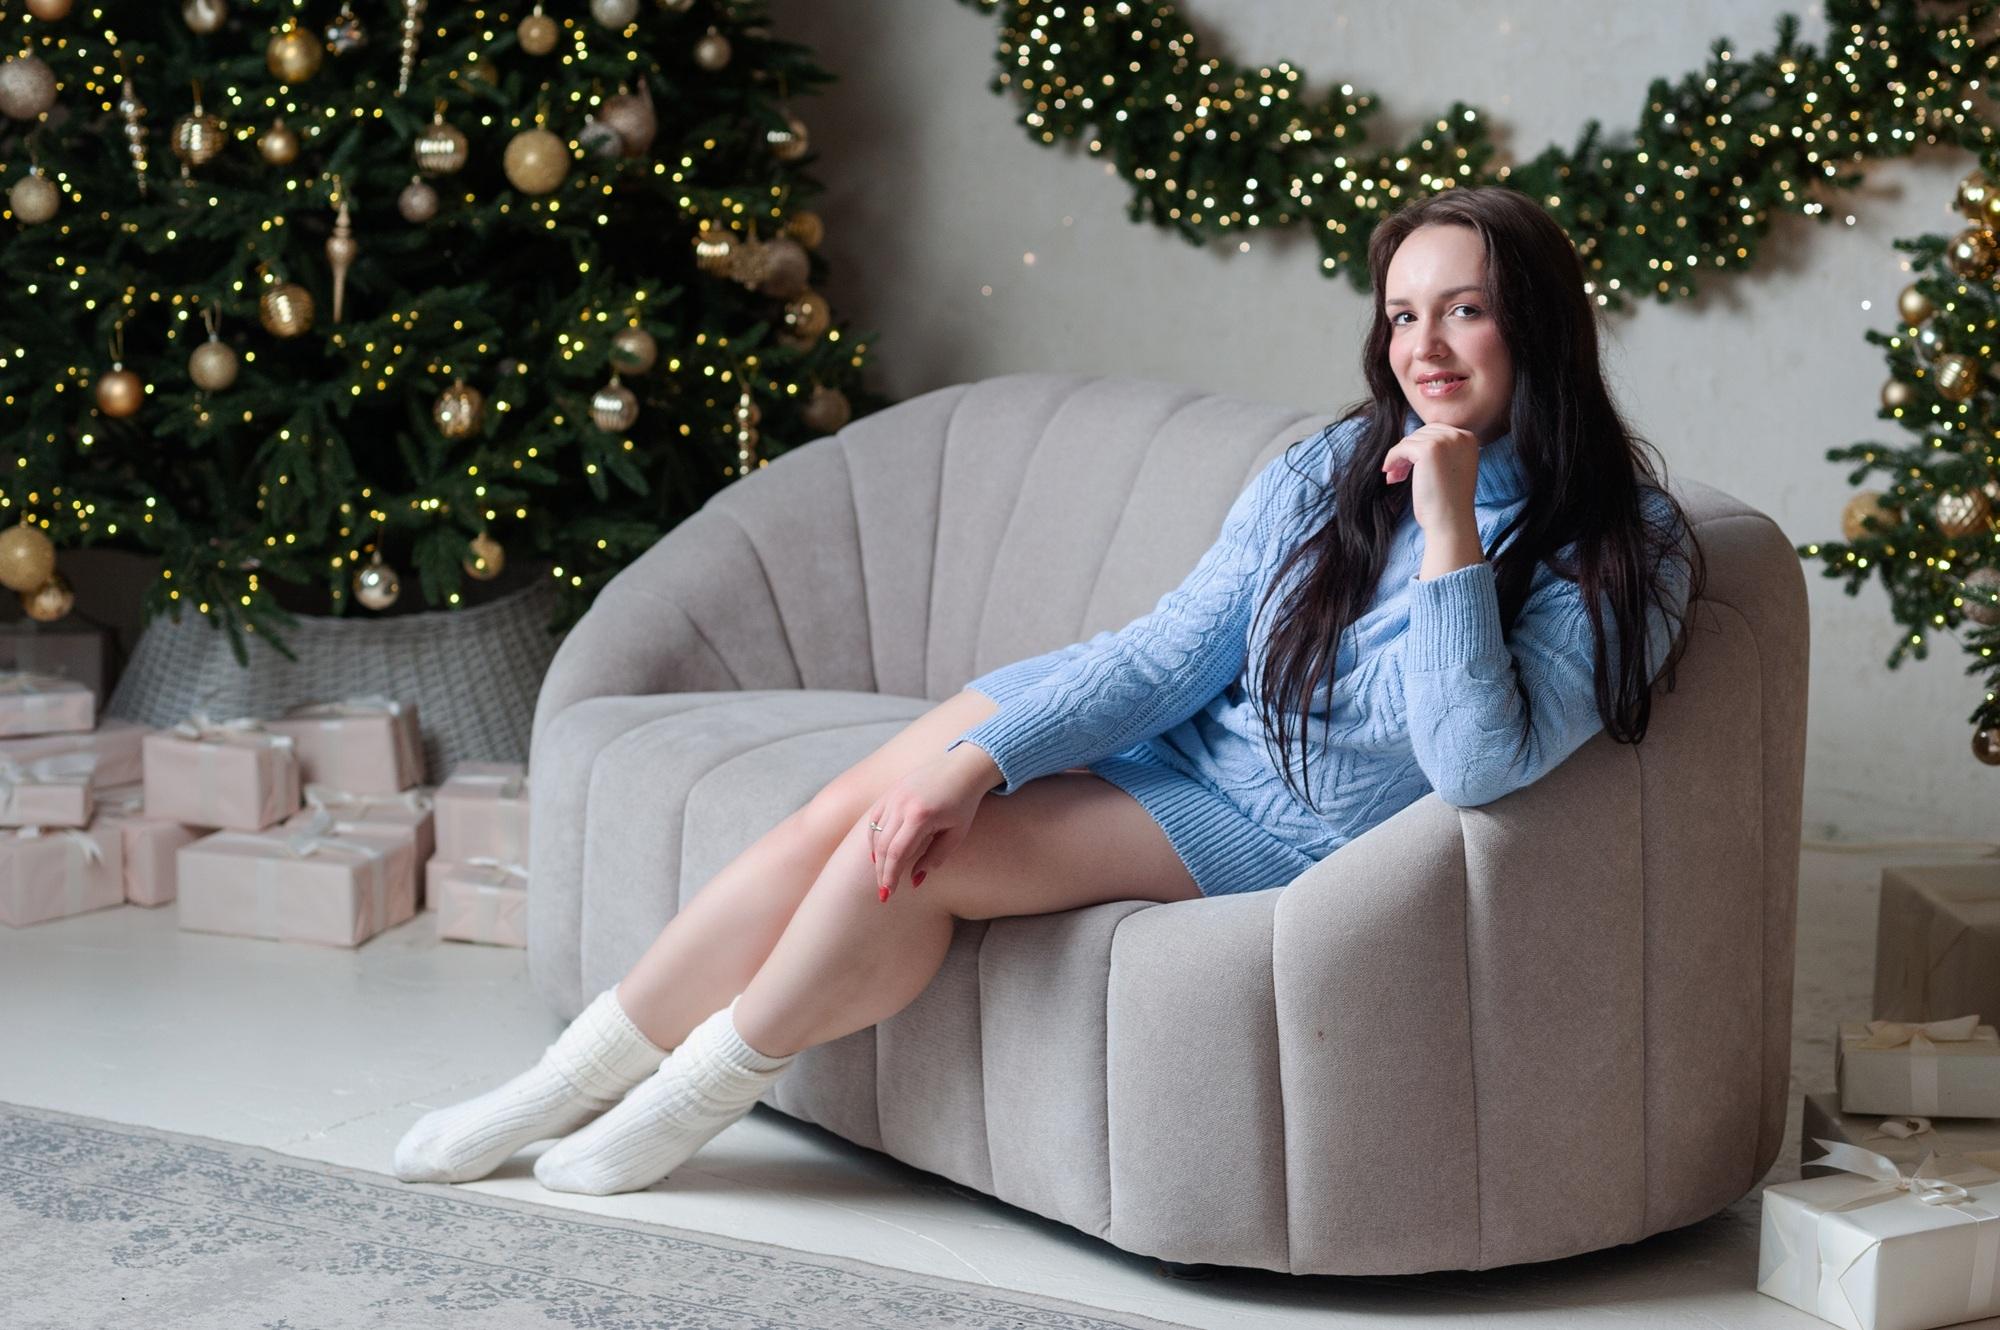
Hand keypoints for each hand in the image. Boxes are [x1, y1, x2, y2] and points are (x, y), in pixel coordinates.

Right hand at [863, 751, 990, 902]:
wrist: (963, 768)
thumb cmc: (964, 803)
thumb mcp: (956, 834)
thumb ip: (935, 858)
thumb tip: (914, 880)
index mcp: (920, 816)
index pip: (896, 853)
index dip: (890, 876)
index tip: (888, 894)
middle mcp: (901, 804)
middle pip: (882, 846)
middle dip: (882, 872)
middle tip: (884, 891)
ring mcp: (893, 796)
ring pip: (875, 832)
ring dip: (877, 857)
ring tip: (882, 875)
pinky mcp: (891, 791)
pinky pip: (874, 818)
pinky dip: (873, 836)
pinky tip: (877, 852)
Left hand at [1381, 421, 1480, 535]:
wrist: (1451, 521)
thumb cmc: (1448, 501)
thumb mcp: (1451, 467)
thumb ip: (1441, 451)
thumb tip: (1411, 440)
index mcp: (1468, 438)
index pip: (1435, 432)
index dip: (1418, 448)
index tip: (1410, 466)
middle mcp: (1459, 436)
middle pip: (1421, 434)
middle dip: (1408, 453)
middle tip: (1398, 474)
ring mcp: (1444, 441)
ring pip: (1410, 441)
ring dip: (1399, 459)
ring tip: (1396, 478)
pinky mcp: (1428, 450)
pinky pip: (1400, 448)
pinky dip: (1392, 460)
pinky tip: (1391, 476)